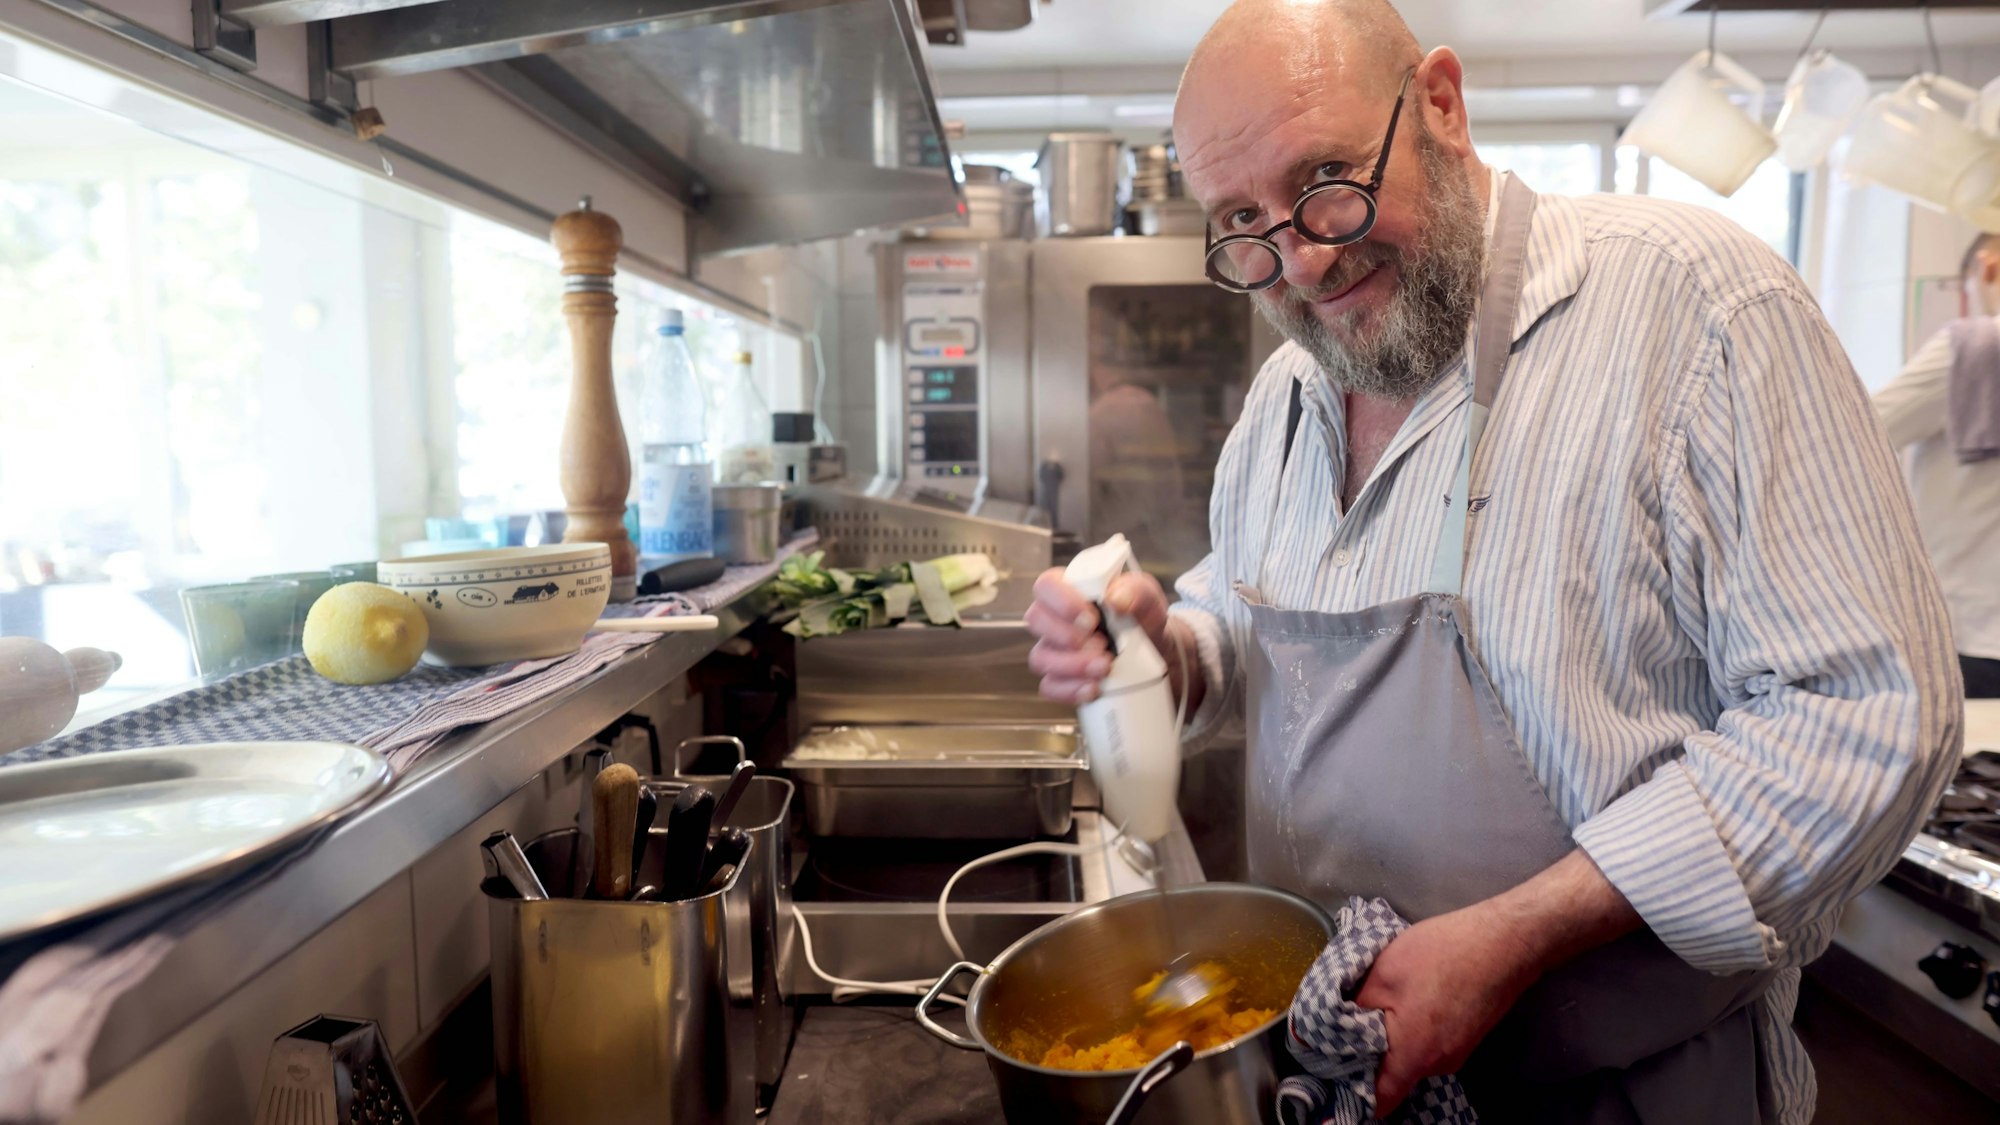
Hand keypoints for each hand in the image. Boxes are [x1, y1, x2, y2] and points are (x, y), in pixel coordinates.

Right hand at [1024, 568, 1172, 704]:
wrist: (1155, 653)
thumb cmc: (1143, 618)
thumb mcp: (1147, 599)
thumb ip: (1135, 591)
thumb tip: (1114, 599)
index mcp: (1071, 589)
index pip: (1047, 585)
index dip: (1062, 600)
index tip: (1092, 618)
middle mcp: (1055, 618)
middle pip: (1036, 620)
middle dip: (1066, 635)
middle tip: (1101, 644)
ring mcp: (1054, 649)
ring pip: (1040, 657)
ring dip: (1072, 665)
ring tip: (1105, 667)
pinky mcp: (1060, 678)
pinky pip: (1050, 686)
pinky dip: (1071, 690)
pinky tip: (1094, 688)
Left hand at [1353, 902, 1539, 1116]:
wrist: (1504, 941)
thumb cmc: (1441, 954)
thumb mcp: (1382, 975)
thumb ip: (1357, 1009)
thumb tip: (1338, 1030)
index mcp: (1413, 1056)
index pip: (1379, 1101)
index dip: (1353, 1090)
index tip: (1334, 1071)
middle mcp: (1438, 1065)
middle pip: (1393, 1076)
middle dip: (1369, 1054)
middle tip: (1346, 1025)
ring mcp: (1457, 1054)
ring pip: (1411, 1057)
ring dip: (1392, 1036)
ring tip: (1378, 1003)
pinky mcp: (1467, 1038)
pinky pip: (1430, 1044)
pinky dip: (1414, 1028)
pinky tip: (1409, 997)